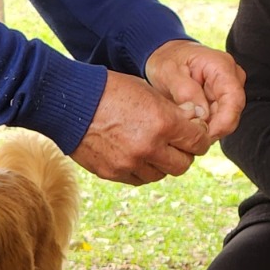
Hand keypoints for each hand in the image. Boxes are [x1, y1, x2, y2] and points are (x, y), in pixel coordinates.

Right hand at [71, 72, 212, 184]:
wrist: (70, 102)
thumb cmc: (110, 90)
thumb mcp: (149, 91)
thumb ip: (175, 110)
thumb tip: (196, 121)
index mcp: (163, 123)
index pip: (198, 142)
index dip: (200, 137)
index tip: (195, 132)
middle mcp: (149, 147)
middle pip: (183, 164)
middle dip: (184, 153)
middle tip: (178, 143)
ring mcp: (130, 163)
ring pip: (162, 174)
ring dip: (163, 163)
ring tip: (155, 148)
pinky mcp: (113, 173)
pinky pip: (139, 179)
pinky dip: (143, 169)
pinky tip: (138, 154)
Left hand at [144, 39, 245, 141]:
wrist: (168, 55)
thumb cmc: (168, 60)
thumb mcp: (169, 72)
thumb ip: (186, 92)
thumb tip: (202, 116)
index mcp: (221, 66)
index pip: (234, 99)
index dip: (223, 122)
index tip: (204, 136)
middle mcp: (232, 77)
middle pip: (232, 113)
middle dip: (213, 129)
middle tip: (190, 137)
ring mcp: (229, 89)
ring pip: (226, 119)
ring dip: (208, 128)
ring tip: (186, 129)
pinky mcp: (223, 99)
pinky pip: (219, 120)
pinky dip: (206, 126)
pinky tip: (190, 126)